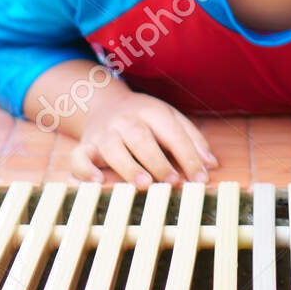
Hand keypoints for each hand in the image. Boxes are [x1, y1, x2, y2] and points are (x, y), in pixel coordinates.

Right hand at [68, 91, 217, 186]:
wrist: (104, 104)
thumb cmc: (145, 118)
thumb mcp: (171, 119)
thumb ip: (192, 140)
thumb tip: (211, 166)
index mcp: (152, 111)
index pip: (173, 133)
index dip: (188, 156)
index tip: (200, 178)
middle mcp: (126, 120)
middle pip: (140, 138)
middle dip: (157, 161)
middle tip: (173, 182)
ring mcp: (104, 133)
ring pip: (112, 149)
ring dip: (128, 167)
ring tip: (144, 184)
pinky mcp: (85, 146)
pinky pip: (79, 157)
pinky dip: (85, 170)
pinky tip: (98, 182)